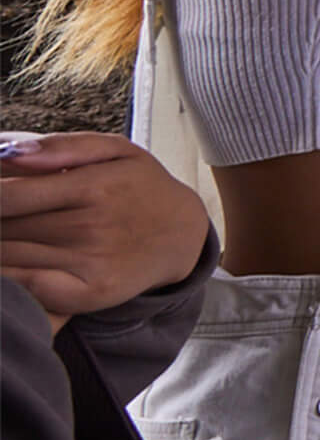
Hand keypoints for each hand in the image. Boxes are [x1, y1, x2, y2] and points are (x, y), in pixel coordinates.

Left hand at [0, 132, 208, 331]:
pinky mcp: (89, 294)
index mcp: (96, 186)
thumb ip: (63, 145)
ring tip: (11, 233)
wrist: (183, 236)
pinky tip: (16, 259)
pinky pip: (25, 285)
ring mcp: (90, 263)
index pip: (10, 194)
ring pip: (9, 256)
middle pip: (5, 227)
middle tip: (5, 214)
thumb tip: (11, 152)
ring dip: (0, 244)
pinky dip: (9, 274)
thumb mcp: (116, 151)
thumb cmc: (140, 187)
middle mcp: (92, 226)